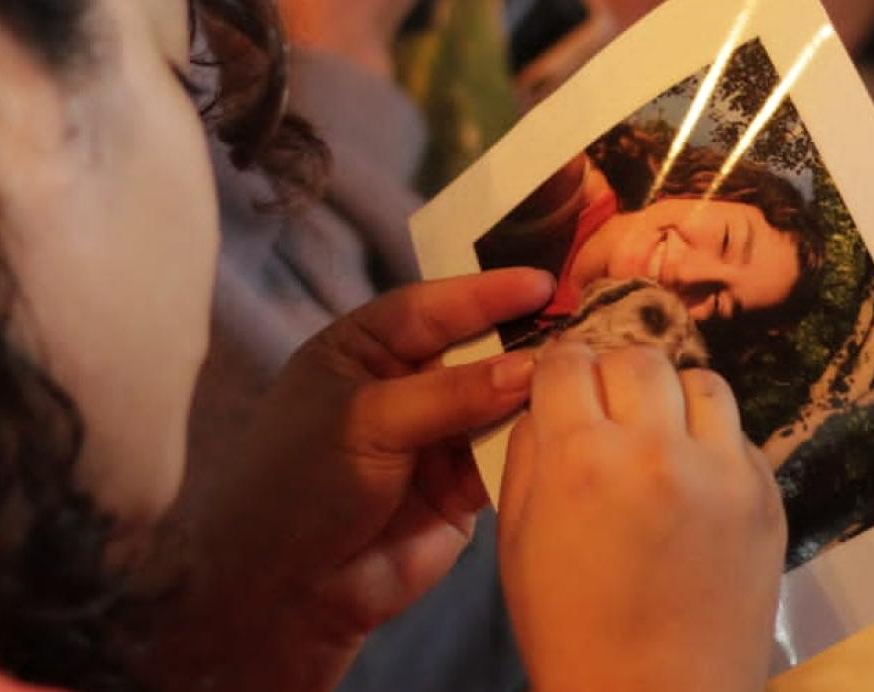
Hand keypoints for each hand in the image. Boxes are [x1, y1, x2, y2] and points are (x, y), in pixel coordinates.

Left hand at [158, 269, 552, 691]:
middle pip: (474, 349)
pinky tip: (568, 426)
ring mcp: (435, 437)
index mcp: (363, 351)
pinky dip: (531, 443)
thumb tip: (531, 366)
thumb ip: (450, 393)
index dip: (485, 293)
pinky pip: (506, 455)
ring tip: (586, 372)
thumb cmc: (302, 485)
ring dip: (534, 392)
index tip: (541, 283)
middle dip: (521, 338)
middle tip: (582, 320)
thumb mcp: (368, 421)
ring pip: (497, 401)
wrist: (287, 591)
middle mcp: (403, 386)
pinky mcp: (461, 488)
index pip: (431, 308)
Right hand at [500, 345, 786, 691]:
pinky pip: (739, 434)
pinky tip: (695, 480)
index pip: (569, 362)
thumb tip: (549, 402)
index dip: (560, 371)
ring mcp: (722, 470)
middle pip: (638, 359)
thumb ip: (530, 455)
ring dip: (674, 399)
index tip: (563, 386)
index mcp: (581, 460)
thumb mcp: (520, 540)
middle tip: (610, 413)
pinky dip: (713, 443)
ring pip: (702, 381)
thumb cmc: (570, 629)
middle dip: (615, 376)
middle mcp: (656, 449)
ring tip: (661, 435)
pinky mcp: (766, 494)